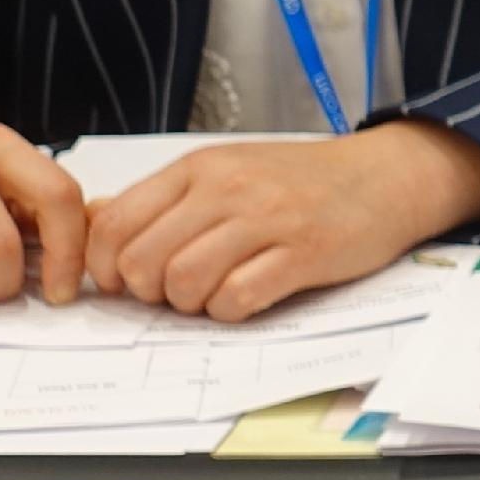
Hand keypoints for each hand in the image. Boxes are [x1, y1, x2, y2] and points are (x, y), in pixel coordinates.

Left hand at [81, 123, 479, 322]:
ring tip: (213, 294)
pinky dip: (230, 312)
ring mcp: (265, 220)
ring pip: (184, 283)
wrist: (384, 176)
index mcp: (198, 168)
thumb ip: (163, 197)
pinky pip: (237, 299)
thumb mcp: (225, 169)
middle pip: (142, 261)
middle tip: (175, 291)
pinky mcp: (301, 254)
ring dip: (190, 305)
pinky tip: (246, 298)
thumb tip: (95, 219)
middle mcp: (226, 189)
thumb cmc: (301, 180)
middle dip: (148, 292)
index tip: (125, 281)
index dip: (106, 266)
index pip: (114, 222)